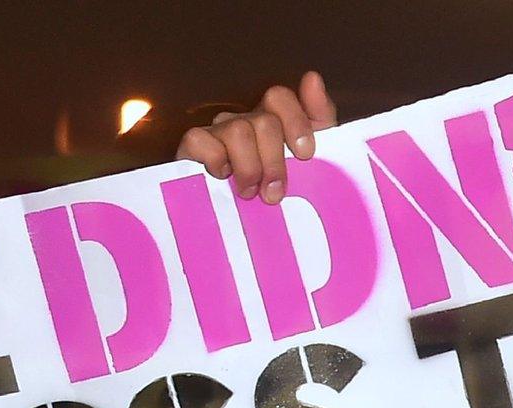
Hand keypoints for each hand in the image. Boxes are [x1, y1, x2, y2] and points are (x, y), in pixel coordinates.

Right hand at [176, 71, 338, 204]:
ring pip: (237, 131)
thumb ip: (319, 118)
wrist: (243, 226)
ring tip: (250, 193)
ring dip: (249, 168)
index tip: (305, 155)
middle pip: (264, 121)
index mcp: (273, 120)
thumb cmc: (279, 189)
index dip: (296, 122)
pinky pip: (200, 139)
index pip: (280, 97)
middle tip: (275, 193)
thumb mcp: (312, 159)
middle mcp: (245, 120)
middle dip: (275, 161)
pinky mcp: (193, 146)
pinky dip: (214, 159)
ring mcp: (218, 131)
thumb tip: (312, 77)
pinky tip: (222, 176)